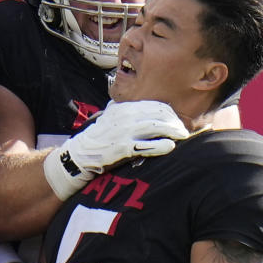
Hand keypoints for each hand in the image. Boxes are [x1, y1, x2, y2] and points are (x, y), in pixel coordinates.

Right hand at [44, 100, 188, 198]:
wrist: (77, 156)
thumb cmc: (97, 140)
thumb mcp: (109, 119)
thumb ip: (124, 113)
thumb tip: (142, 110)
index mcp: (122, 109)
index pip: (154, 105)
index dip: (169, 112)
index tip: (177, 120)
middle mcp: (123, 117)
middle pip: (158, 114)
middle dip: (174, 121)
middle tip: (184, 130)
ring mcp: (122, 133)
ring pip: (155, 127)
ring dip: (172, 131)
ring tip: (183, 136)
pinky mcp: (121, 149)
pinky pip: (146, 146)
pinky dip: (160, 146)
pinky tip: (170, 147)